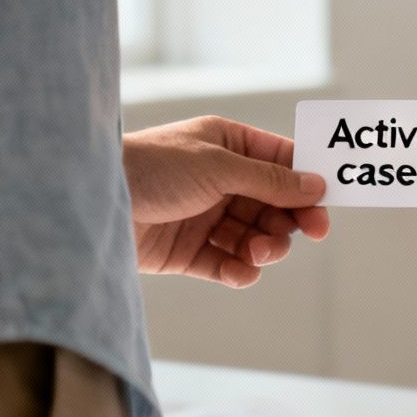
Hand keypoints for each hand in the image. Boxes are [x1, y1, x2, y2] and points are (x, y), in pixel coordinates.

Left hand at [123, 116, 329, 287]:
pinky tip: (242, 271)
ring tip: (257, 251)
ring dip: (265, 246)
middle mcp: (219, 181)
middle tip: (306, 233)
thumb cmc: (151, 167)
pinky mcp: (188, 252)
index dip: (306, 184)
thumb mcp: (218, 166)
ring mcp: (204, 217)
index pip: (281, 163)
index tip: (325, 208)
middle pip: (274, 205)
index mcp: (227, 146)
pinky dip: (240, 270)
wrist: (91, 201)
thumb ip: (269, 179)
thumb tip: (316, 185)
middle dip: (288, 221)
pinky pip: (228, 264)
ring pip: (255, 237)